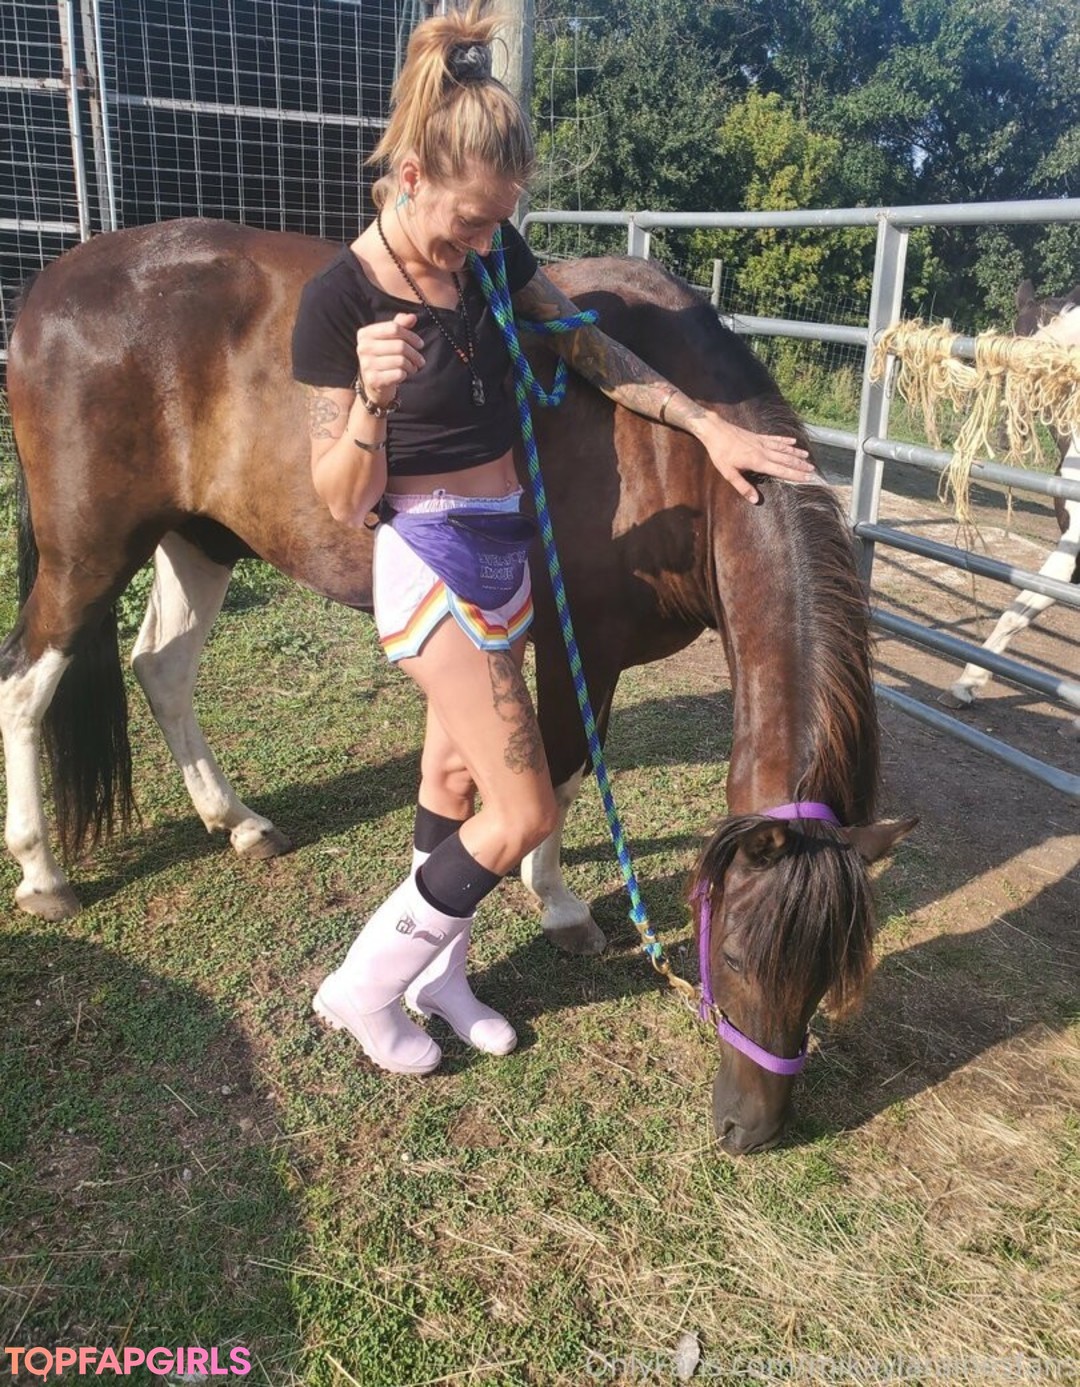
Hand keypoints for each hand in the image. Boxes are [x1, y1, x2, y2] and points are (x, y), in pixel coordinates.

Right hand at [356, 313, 424, 406]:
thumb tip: (412, 317)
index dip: (411, 336)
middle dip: (415, 354)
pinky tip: (404, 375)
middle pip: (400, 345)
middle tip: (420, 360)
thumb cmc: (385, 356)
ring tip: (412, 368)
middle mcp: (363, 347)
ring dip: (412, 365)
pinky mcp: (373, 379)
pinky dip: (405, 374)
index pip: (395, 328)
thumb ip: (400, 325)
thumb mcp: (390, 338)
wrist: (374, 382)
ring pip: (401, 361)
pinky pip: (398, 374)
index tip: (420, 344)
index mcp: (365, 333)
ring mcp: (366, 364)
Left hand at [695, 413, 815, 503]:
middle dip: (800, 465)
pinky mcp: (758, 436)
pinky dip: (785, 440)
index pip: (781, 470)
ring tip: (808, 457)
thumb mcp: (729, 474)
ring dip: (796, 453)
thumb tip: (755, 500)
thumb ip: (743, 487)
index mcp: (758, 462)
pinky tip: (793, 441)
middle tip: (813, 470)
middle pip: (786, 459)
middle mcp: (763, 451)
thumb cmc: (720, 453)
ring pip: (783, 448)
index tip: (808, 478)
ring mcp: (762, 442)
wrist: (715, 431)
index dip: (795, 475)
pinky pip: (775, 439)